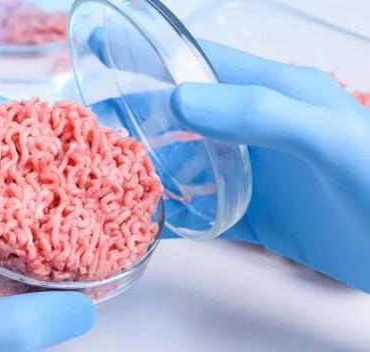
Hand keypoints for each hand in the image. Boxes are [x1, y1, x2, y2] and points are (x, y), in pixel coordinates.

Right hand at [90, 32, 369, 291]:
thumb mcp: (327, 139)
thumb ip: (261, 114)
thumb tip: (180, 98)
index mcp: (274, 93)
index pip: (202, 64)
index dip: (154, 59)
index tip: (105, 61)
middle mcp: (257, 129)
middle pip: (186, 114)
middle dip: (139, 116)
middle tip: (94, 129)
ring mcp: (254, 173)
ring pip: (189, 162)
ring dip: (152, 166)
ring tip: (109, 174)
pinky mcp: (256, 215)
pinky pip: (204, 209)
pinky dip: (176, 213)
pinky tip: (148, 220)